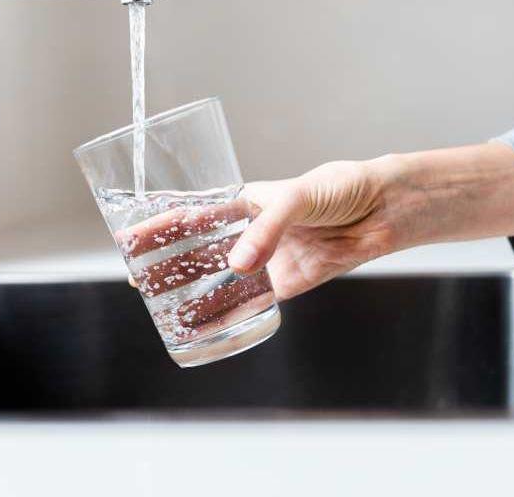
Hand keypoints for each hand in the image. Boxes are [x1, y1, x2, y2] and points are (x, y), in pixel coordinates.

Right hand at [124, 144, 513, 301]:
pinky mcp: (287, 284)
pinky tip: (206, 325)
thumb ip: (268, 228)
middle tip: (137, 277)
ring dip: (192, 292)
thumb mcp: (297, 197)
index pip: (193, 213)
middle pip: (199, 250)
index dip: (161, 224)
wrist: (383, 210)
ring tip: (161, 305)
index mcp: (245, 203)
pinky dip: (229, 315)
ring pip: (219, 279)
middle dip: (167, 263)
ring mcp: (267, 259)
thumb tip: (239, 265)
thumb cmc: (342, 187)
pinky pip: (251, 302)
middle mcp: (251, 232)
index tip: (130, 235)